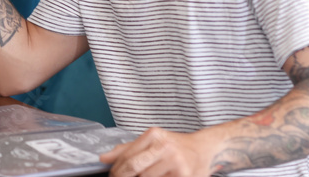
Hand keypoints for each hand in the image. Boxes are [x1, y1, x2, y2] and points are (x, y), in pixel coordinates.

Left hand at [101, 127, 215, 176]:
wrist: (205, 148)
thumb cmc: (175, 146)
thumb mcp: (151, 141)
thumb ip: (127, 149)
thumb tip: (103, 159)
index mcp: (154, 136)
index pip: (128, 158)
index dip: (117, 171)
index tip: (112, 176)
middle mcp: (165, 147)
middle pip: (135, 169)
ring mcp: (176, 163)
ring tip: (142, 176)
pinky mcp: (184, 176)